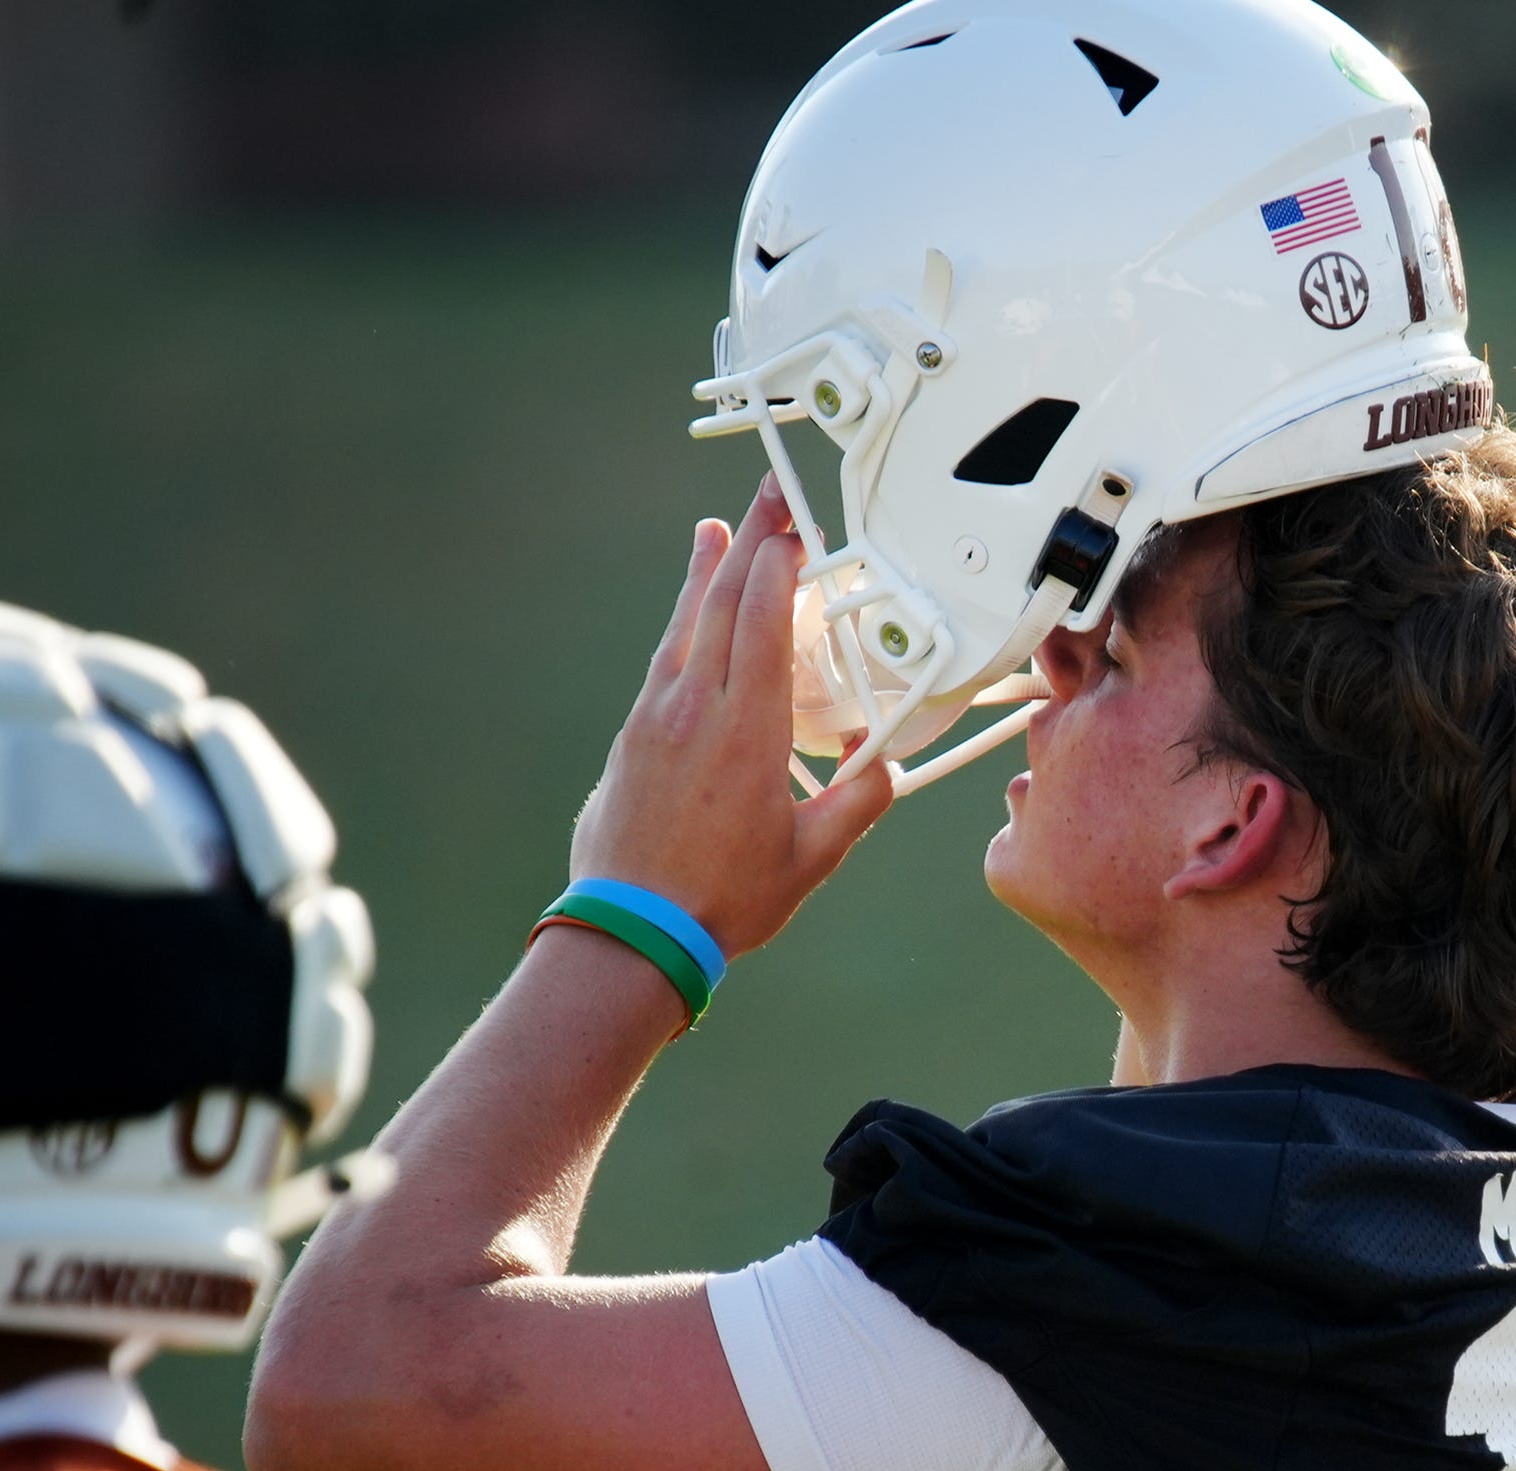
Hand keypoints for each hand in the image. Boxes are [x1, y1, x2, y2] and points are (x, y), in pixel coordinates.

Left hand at [569, 480, 894, 956]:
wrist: (631, 931)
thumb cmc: (723, 901)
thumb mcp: (812, 858)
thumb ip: (857, 802)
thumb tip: (884, 761)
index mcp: (747, 731)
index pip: (765, 622)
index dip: (779, 564)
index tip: (795, 526)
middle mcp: (696, 709)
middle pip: (725, 602)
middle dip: (751, 542)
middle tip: (771, 496)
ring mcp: (656, 716)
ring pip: (686, 623)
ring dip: (708, 570)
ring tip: (720, 528)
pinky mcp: (633, 734)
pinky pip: (665, 657)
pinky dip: (682, 619)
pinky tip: (689, 610)